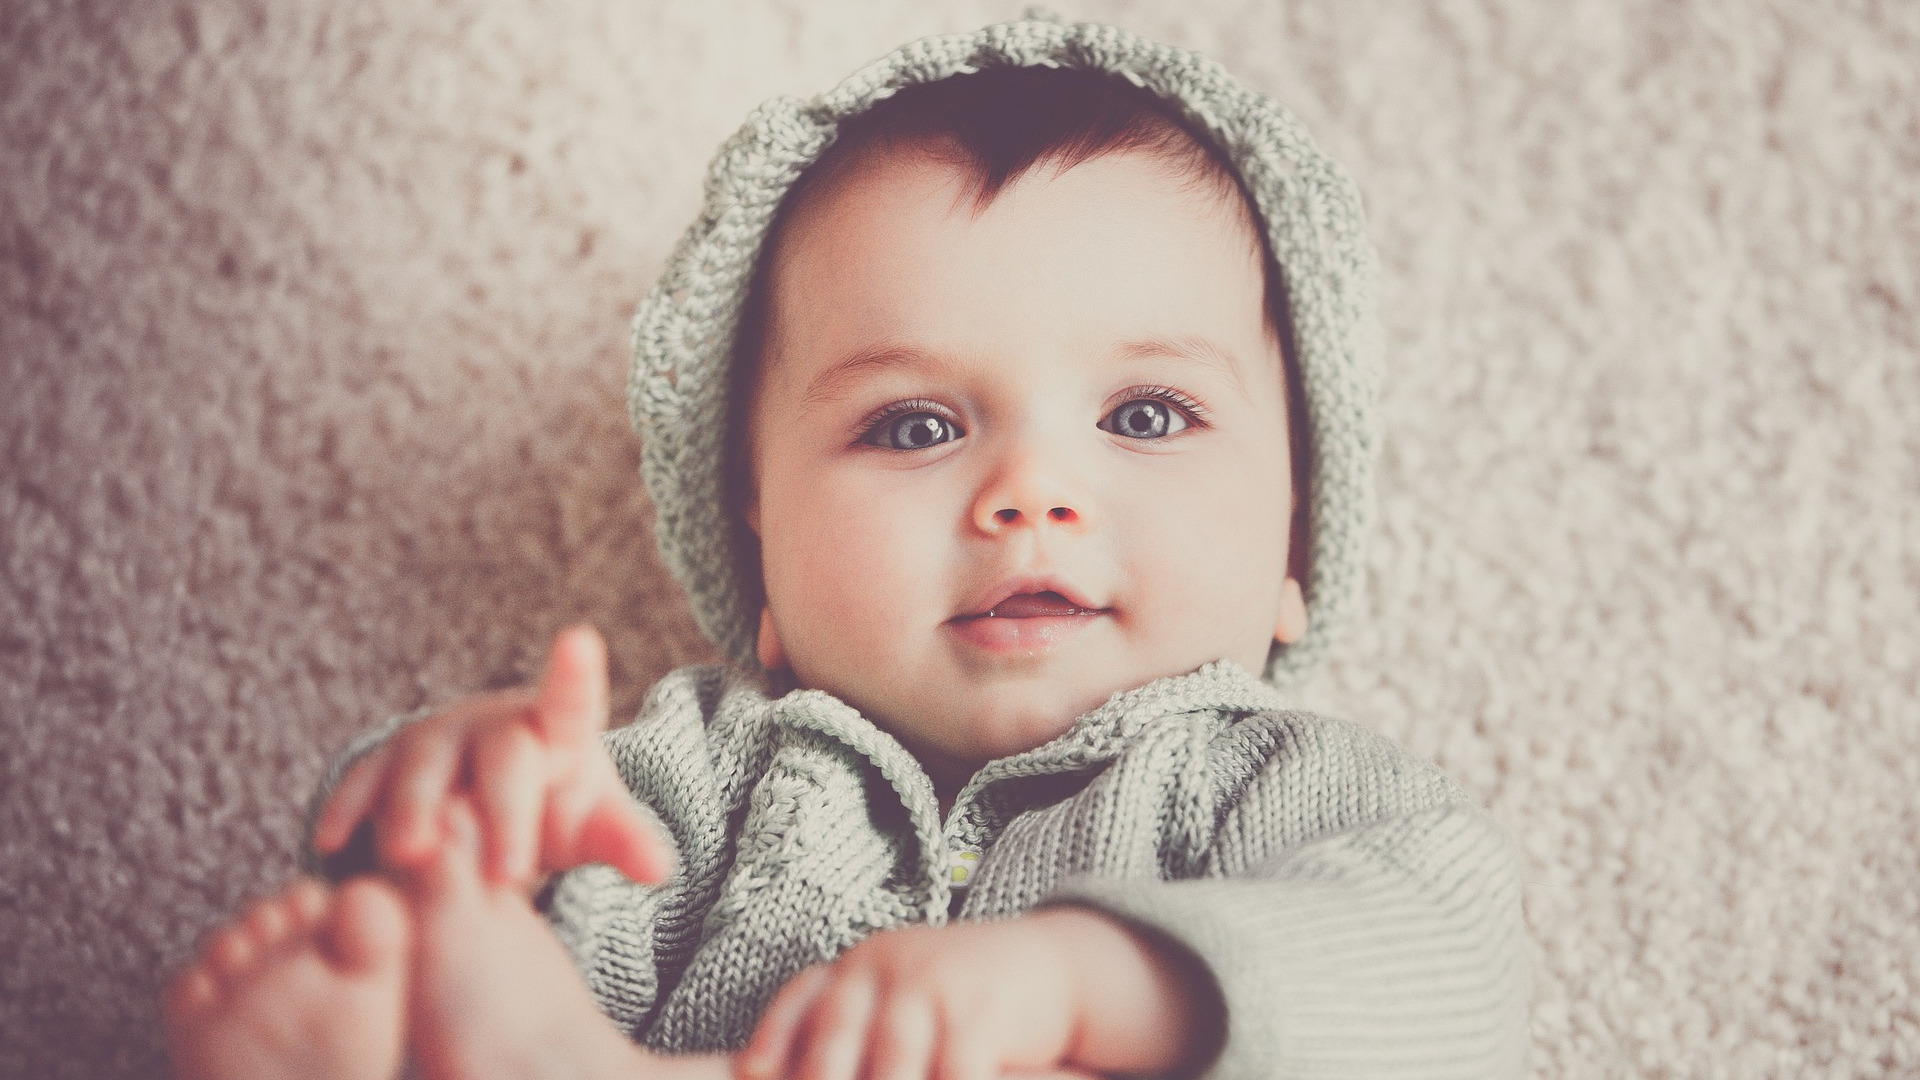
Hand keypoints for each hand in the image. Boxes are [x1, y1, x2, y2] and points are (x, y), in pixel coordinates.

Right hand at [310, 625, 674, 890]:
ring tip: (415, 857)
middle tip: (508, 874)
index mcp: (558, 730)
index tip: (580, 641)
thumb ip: (622, 840)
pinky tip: (331, 842)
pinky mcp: (383, 763)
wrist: (486, 797)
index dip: (575, 674)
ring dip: (418, 810)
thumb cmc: (551, 804)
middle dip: (506, 814)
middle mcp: (495, 724)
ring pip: (425, 767)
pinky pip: (364, 782)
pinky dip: (350, 810)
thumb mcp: (592, 824)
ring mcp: (435, 739)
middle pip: (504, 759)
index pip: (572, 702)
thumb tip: (661, 869)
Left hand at [735, 909, 1213, 1079]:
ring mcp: (933, 989)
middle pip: (831, 1048)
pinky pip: (955, 1076)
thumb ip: (852, 1035)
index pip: (798, 1009)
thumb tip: (770, 1074)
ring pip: (891, 1070)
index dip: (771, 1052)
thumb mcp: (902, 998)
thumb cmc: (962, 1002)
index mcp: (858, 968)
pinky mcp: (980, 1014)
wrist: (1052, 969)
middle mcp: (886, 969)